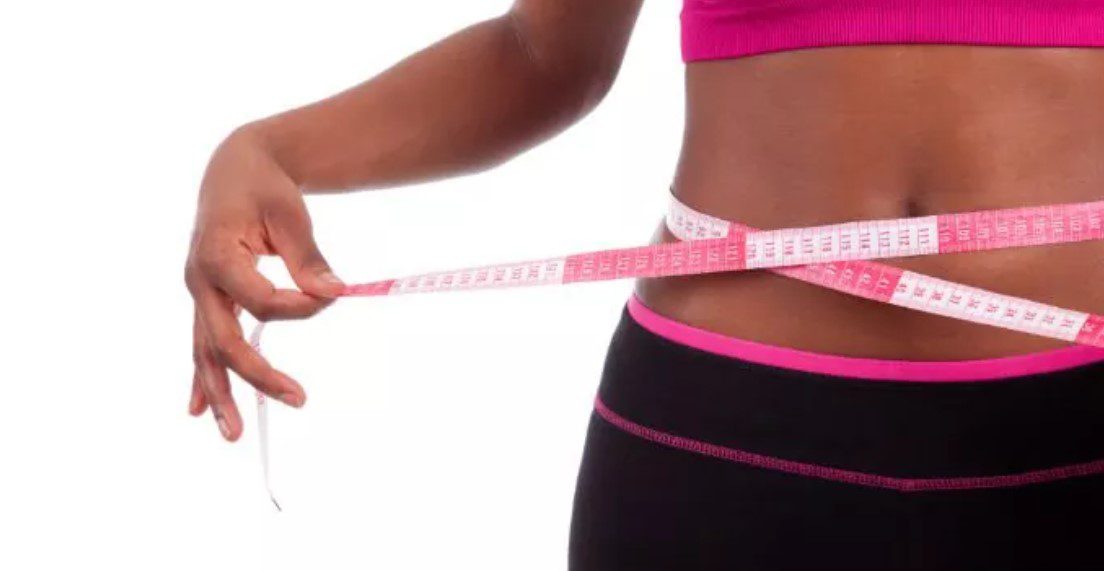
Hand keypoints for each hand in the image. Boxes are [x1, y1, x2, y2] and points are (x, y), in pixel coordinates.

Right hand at [184, 128, 344, 440]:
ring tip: (234, 435)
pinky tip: (201, 412)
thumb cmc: (265, 187)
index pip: (261, 301)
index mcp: (217, 255)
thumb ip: (308, 256)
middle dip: (259, 375)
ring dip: (219, 395)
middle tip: (299, 399)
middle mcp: (200, 280)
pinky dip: (202, 377)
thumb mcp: (290, 213)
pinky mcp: (207, 300)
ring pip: (205, 352)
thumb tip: (335, 292)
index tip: (331, 293)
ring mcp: (199, 294)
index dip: (302, 307)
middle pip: (225, 341)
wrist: (234, 169)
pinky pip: (201, 345)